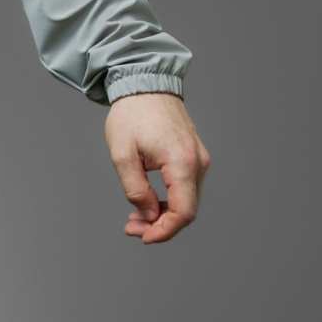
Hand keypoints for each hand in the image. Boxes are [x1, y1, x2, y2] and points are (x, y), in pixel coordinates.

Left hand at [104, 93, 210, 243]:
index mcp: (181, 162)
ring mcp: (198, 159)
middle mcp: (197, 162)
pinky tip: (148, 204)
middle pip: (187, 210)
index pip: (183, 211)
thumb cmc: (132, 116)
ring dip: (162, 215)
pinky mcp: (193, 157)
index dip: (164, 231)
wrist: (146, 84)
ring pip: (187, 201)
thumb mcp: (123, 156)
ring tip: (134, 218)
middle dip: (159, 226)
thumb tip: (149, 215)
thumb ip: (136, 190)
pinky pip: (186, 188)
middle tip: (130, 228)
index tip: (143, 237)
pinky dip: (168, 201)